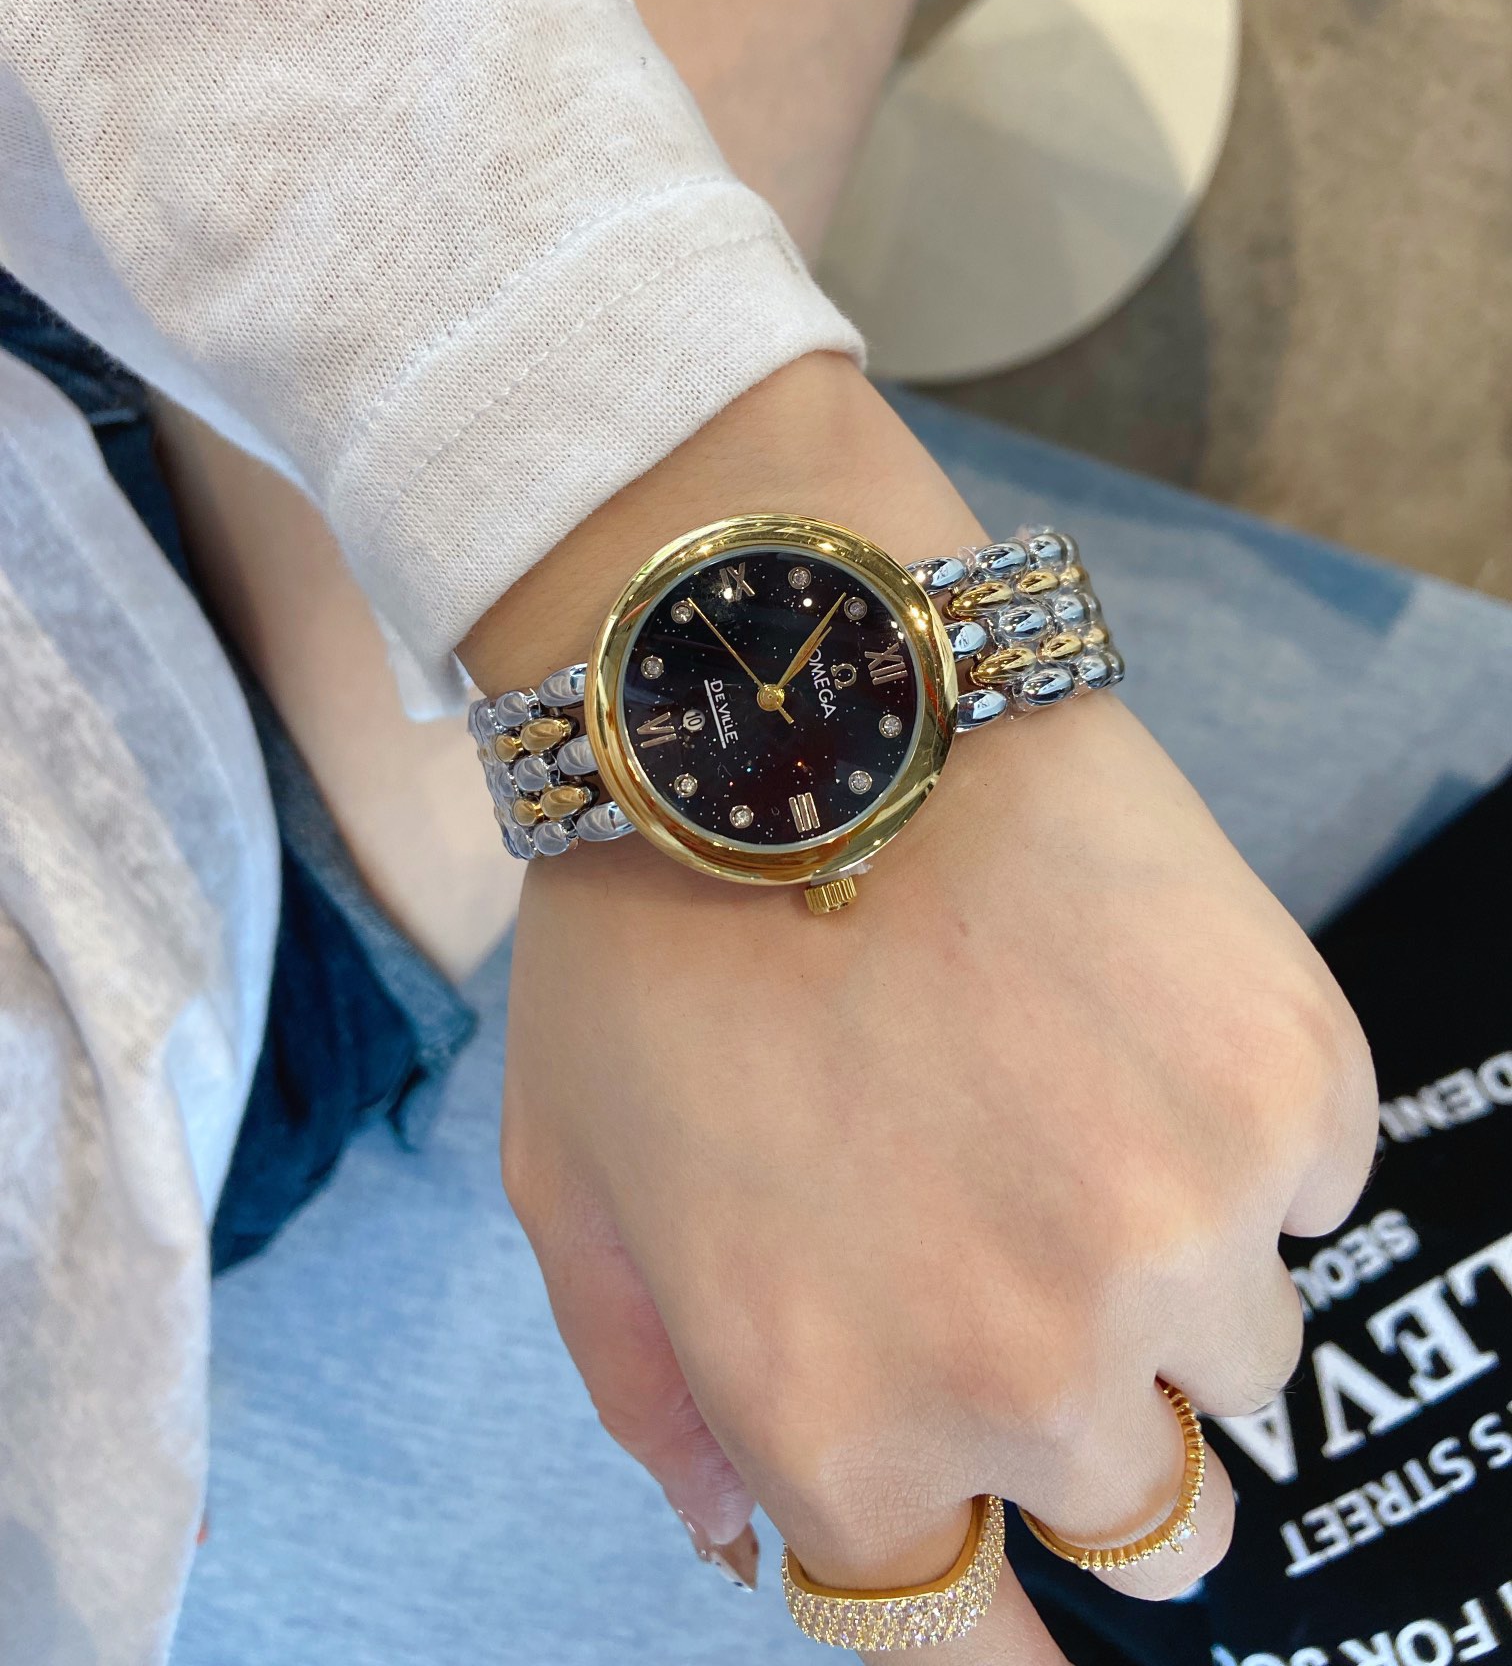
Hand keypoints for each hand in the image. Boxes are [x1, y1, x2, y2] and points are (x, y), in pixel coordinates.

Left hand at [464, 358, 1376, 1658]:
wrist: (791, 686)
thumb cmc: (649, 932)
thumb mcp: (576, 1182)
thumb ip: (655, 1398)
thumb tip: (752, 1539)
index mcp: (841, 1422)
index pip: (966, 1641)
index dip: (991, 1605)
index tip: (1013, 1544)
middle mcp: (1030, 1374)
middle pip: (1153, 1521)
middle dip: (1090, 1413)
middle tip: (1027, 1251)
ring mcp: (1185, 1229)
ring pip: (1246, 1352)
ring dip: (1176, 1264)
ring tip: (1069, 1091)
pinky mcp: (1292, 1082)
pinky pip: (1310, 1182)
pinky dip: (1242, 1123)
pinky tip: (1125, 999)